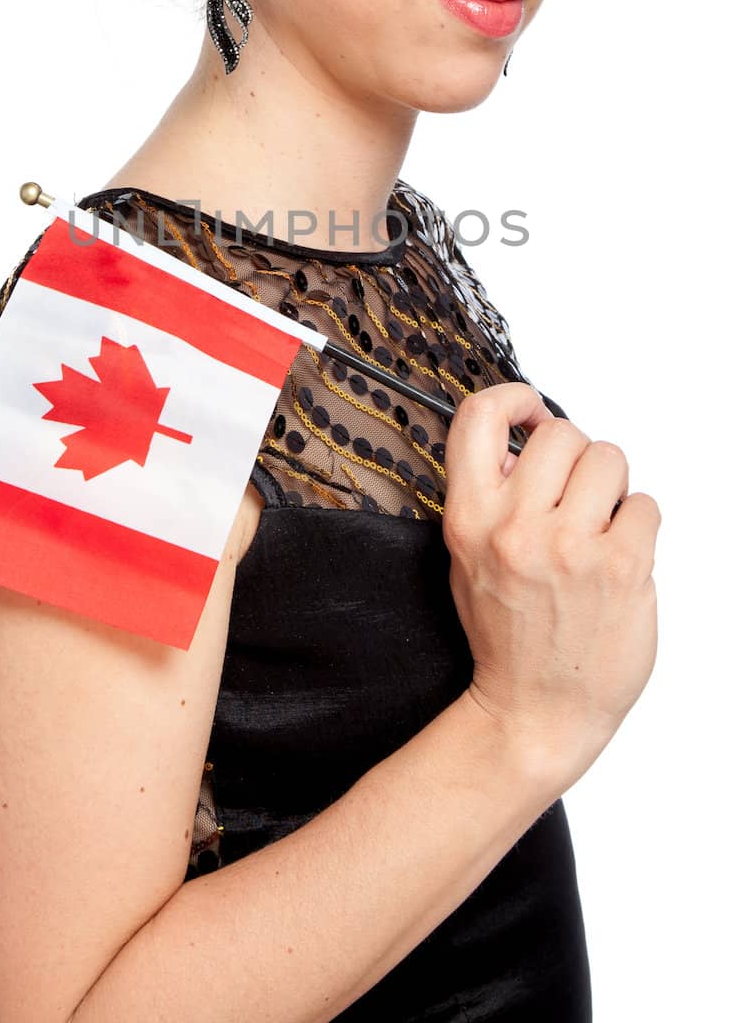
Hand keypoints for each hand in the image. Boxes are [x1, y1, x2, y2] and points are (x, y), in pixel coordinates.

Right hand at [442, 383, 660, 789]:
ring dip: (610, 488)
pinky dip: (639, 525)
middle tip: (573, 495)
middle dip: (574, 458)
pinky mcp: (622, 568)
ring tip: (597, 526)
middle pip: (562, 433)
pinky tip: (619, 556)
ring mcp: (571, 548)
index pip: (479, 418)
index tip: (529, 412)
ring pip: (609, 458)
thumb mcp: (468, 558)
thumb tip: (524, 446)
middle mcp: (516, 528)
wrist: (535, 711)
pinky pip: (645, 505)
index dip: (512, 400)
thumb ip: (490, 497)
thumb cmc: (506, 636)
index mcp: (470, 519)